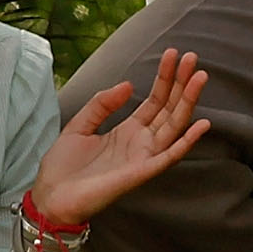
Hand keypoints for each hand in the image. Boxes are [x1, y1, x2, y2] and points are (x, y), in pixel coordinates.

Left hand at [31, 49, 209, 228]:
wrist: (49, 197)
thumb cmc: (62, 168)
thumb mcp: (79, 125)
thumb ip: (102, 104)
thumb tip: (129, 84)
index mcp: (128, 131)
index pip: (155, 100)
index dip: (165, 78)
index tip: (172, 54)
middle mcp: (141, 142)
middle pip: (169, 108)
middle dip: (181, 83)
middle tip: (192, 57)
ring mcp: (144, 157)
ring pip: (174, 125)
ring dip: (188, 101)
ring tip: (199, 76)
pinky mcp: (142, 172)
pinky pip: (170, 155)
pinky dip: (187, 141)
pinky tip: (202, 123)